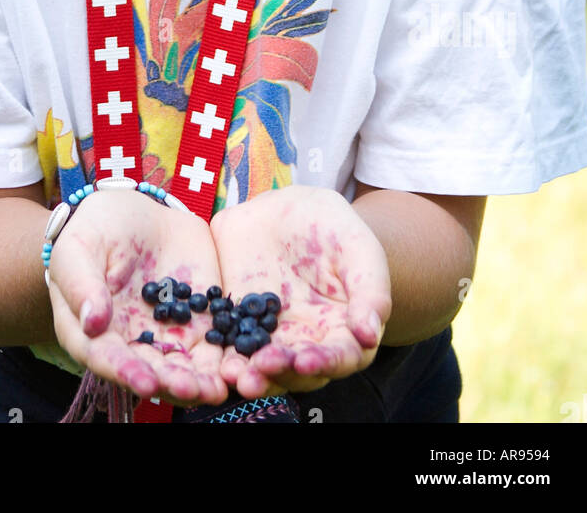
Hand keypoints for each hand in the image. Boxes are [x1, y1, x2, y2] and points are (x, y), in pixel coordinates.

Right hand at [47, 189, 229, 407]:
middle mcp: (132, 344)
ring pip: (186, 368)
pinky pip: (216, 346)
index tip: (146, 383)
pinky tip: (243, 367)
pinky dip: (228, 359)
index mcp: (93, 333)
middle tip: (193, 390)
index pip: (108, 359)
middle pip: (152, 372)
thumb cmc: (94, 230)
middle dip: (173, 384)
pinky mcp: (200, 321)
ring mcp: (168, 335)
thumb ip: (82, 285)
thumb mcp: (79, 249)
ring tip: (219, 389)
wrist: (133, 211)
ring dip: (202, 382)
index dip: (126, 373)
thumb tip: (91, 323)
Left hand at [210, 185, 391, 400]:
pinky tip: (217, 363)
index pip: (340, 357)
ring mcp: (270, 336)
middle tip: (265, 366)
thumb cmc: (334, 229)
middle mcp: (307, 343)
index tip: (307, 361)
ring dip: (251, 376)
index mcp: (344, 331)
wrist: (288, 209)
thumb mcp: (357, 248)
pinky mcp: (237, 323)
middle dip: (281, 371)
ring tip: (236, 377)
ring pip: (263, 368)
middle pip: (298, 370)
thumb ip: (369, 290)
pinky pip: (230, 346)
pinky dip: (223, 358)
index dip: (326, 362)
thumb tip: (368, 335)